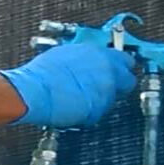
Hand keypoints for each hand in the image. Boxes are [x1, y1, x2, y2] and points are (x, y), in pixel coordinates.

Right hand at [0, 44, 135, 126]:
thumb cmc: (43, 72)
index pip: (125, 60)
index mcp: (99, 53)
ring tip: (80, 95)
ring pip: (113, 98)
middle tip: (103, 85)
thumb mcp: (66, 54)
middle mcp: (107, 72)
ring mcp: (105, 92)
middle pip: (128, 81)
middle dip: (119, 84)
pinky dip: (91, 109)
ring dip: (101, 97)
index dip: (119, 66)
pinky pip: (99, 111)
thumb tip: (88, 61)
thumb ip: (85, 58)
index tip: (115, 69)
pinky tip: (76, 105)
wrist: (35, 90)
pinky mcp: (98, 110)